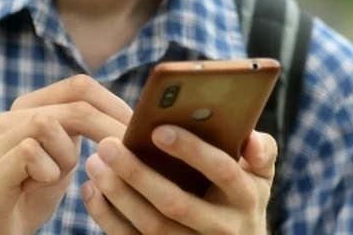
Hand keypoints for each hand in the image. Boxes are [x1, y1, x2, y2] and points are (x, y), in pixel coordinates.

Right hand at [0, 75, 132, 234]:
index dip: (115, 103)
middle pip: (73, 103)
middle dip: (109, 130)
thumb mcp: (62, 160)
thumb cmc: (28, 197)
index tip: (139, 130)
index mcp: (29, 108)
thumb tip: (127, 120)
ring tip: (56, 177)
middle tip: (129, 154)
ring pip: (49, 124)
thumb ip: (81, 136)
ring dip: (67, 155)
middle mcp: (11, 116)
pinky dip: (47, 171)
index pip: (79, 85)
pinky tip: (41, 185)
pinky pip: (30, 151)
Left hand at [82, 127, 276, 234]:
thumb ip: (261, 151)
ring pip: (150, 226)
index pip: (223, 172)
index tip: (158, 128)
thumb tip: (250, 136)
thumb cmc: (239, 196)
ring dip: (117, 194)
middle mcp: (221, 228)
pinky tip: (91, 188)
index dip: (192, 150)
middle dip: (138, 173)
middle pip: (176, 203)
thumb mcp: (259, 177)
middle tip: (108, 144)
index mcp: (246, 198)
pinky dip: (106, 215)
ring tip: (95, 161)